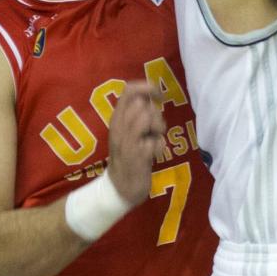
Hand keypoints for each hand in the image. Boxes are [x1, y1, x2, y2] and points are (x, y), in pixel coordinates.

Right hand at [106, 81, 165, 205]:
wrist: (119, 187)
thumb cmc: (129, 157)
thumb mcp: (130, 132)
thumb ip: (138, 115)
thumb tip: (151, 97)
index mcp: (117, 119)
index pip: (128, 90)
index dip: (147, 87)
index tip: (159, 97)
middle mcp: (119, 127)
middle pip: (142, 104)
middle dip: (155, 116)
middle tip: (154, 132)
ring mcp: (127, 141)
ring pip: (147, 117)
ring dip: (157, 130)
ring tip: (152, 141)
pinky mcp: (137, 156)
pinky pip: (156, 141)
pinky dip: (159, 147)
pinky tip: (153, 156)